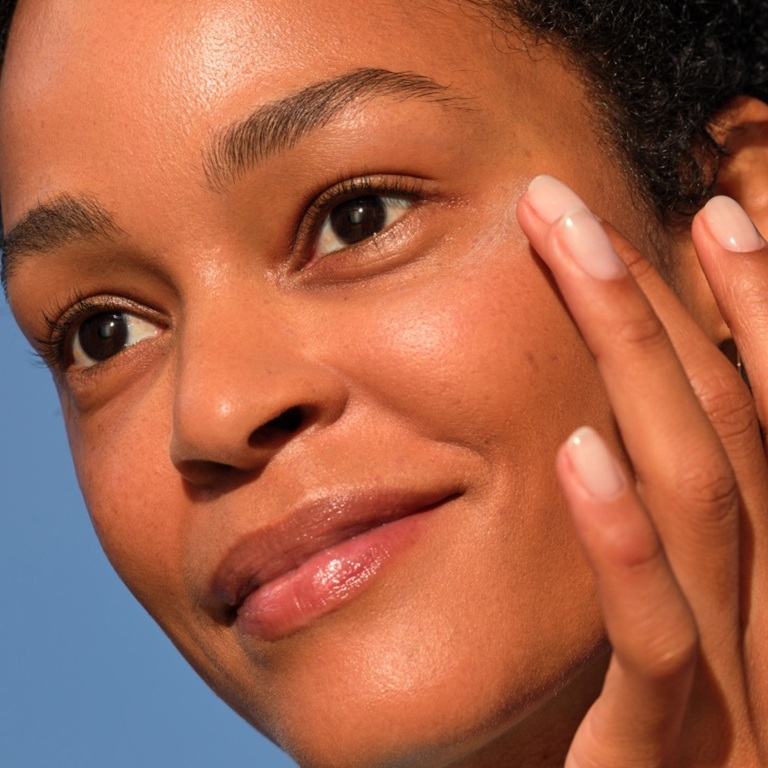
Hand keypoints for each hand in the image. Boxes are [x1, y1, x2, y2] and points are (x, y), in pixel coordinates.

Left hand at [516, 175, 767, 766]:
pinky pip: (653, 642)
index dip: (758, 312)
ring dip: (641, 374)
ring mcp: (740, 695)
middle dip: (664, 308)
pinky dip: (623, 546)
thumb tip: (630, 426)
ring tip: (578, 264)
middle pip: (729, 434)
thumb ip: (675, 544)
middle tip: (577, 209)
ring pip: (705, 508)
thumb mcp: (686, 634)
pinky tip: (577, 453)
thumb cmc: (668, 755)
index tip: (710, 216)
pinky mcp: (667, 759)